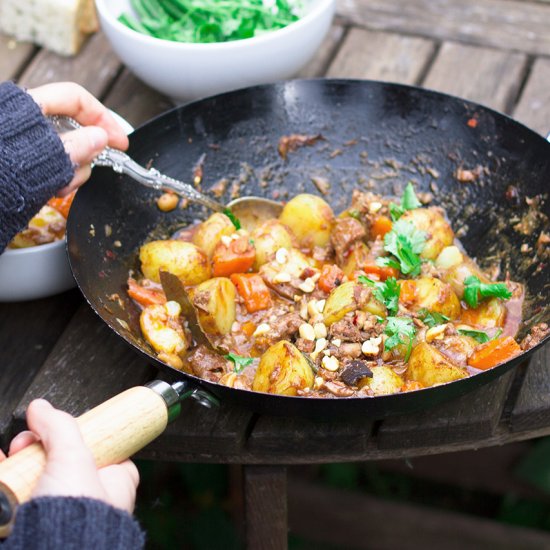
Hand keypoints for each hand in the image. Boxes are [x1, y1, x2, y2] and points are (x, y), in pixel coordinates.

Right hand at [1, 399, 138, 513]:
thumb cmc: (77, 519)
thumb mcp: (74, 457)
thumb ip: (60, 427)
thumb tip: (42, 408)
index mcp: (112, 485)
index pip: (102, 451)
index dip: (79, 435)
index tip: (59, 427)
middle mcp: (86, 500)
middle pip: (61, 461)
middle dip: (38, 446)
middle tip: (28, 442)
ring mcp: (56, 513)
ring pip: (35, 477)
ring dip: (20, 461)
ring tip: (12, 455)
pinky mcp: (28, 525)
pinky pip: (14, 494)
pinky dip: (5, 478)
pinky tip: (1, 466)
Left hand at [27, 82, 129, 195]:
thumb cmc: (1, 171)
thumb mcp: (43, 157)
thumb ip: (76, 145)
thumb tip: (100, 138)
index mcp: (28, 108)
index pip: (76, 99)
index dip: (103, 118)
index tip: (120, 143)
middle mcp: (29, 120)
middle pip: (74, 127)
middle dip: (87, 153)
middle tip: (86, 171)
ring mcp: (28, 142)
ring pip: (67, 149)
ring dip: (73, 171)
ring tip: (63, 187)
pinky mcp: (25, 160)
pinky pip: (54, 164)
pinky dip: (60, 177)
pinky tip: (55, 189)